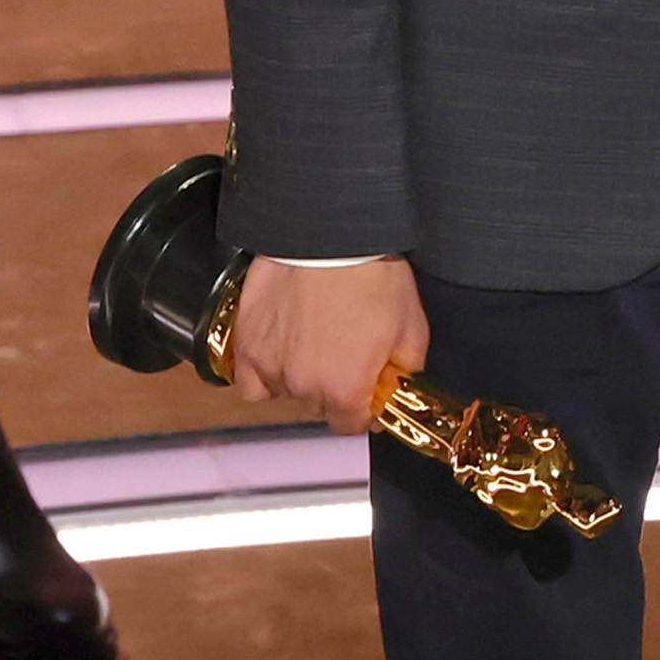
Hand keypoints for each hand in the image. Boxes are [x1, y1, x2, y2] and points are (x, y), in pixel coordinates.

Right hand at [229, 255, 427, 436]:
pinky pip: (250, 381)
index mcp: (346, 389)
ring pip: (287, 392)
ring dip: (300, 376)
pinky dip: (263, 373)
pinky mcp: (248, 344)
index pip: (351, 425)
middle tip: (343, 353)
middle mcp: (305, 386)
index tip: (366, 391)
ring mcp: (272, 366)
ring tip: (312, 340)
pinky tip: (279, 353)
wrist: (329, 235)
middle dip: (334, 388)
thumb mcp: (412, 328)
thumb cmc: (369, 274)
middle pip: (319, 407)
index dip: (363, 409)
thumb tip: (395, 387)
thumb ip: (405, 371)